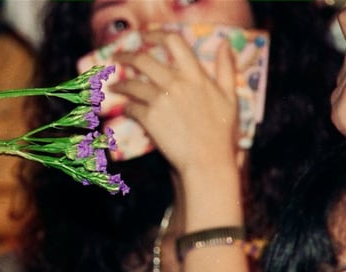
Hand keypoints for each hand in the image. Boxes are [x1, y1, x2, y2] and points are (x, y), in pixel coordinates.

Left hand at [110, 30, 239, 178]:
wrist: (207, 160)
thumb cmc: (222, 133)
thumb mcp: (231, 97)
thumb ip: (227, 69)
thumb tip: (227, 44)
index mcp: (196, 75)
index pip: (174, 42)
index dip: (156, 35)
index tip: (145, 36)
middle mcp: (176, 83)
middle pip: (143, 59)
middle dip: (126, 55)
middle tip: (118, 57)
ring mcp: (160, 100)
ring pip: (132, 84)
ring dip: (120, 83)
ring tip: (114, 85)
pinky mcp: (149, 118)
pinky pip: (131, 108)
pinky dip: (126, 107)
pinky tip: (124, 109)